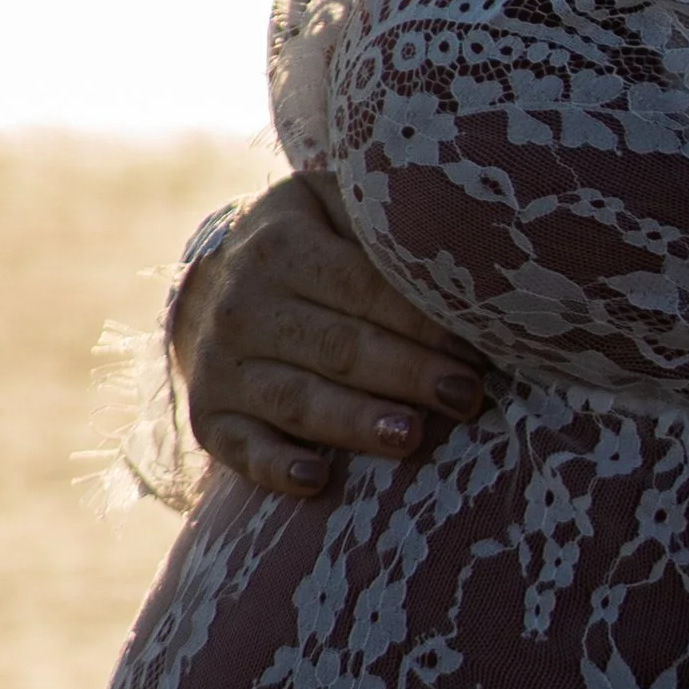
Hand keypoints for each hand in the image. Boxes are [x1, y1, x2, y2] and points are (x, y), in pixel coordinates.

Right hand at [173, 176, 485, 497]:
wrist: (216, 284)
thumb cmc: (309, 245)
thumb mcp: (335, 208)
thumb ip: (382, 224)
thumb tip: (465, 251)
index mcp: (281, 245)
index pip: (364, 288)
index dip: (424, 324)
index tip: (479, 352)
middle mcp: (242, 305)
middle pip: (339, 346)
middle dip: (409, 374)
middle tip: (466, 397)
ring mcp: (220, 364)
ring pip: (297, 399)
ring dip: (355, 422)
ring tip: (411, 437)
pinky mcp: (209, 416)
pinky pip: (240, 448)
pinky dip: (275, 466)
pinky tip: (316, 480)